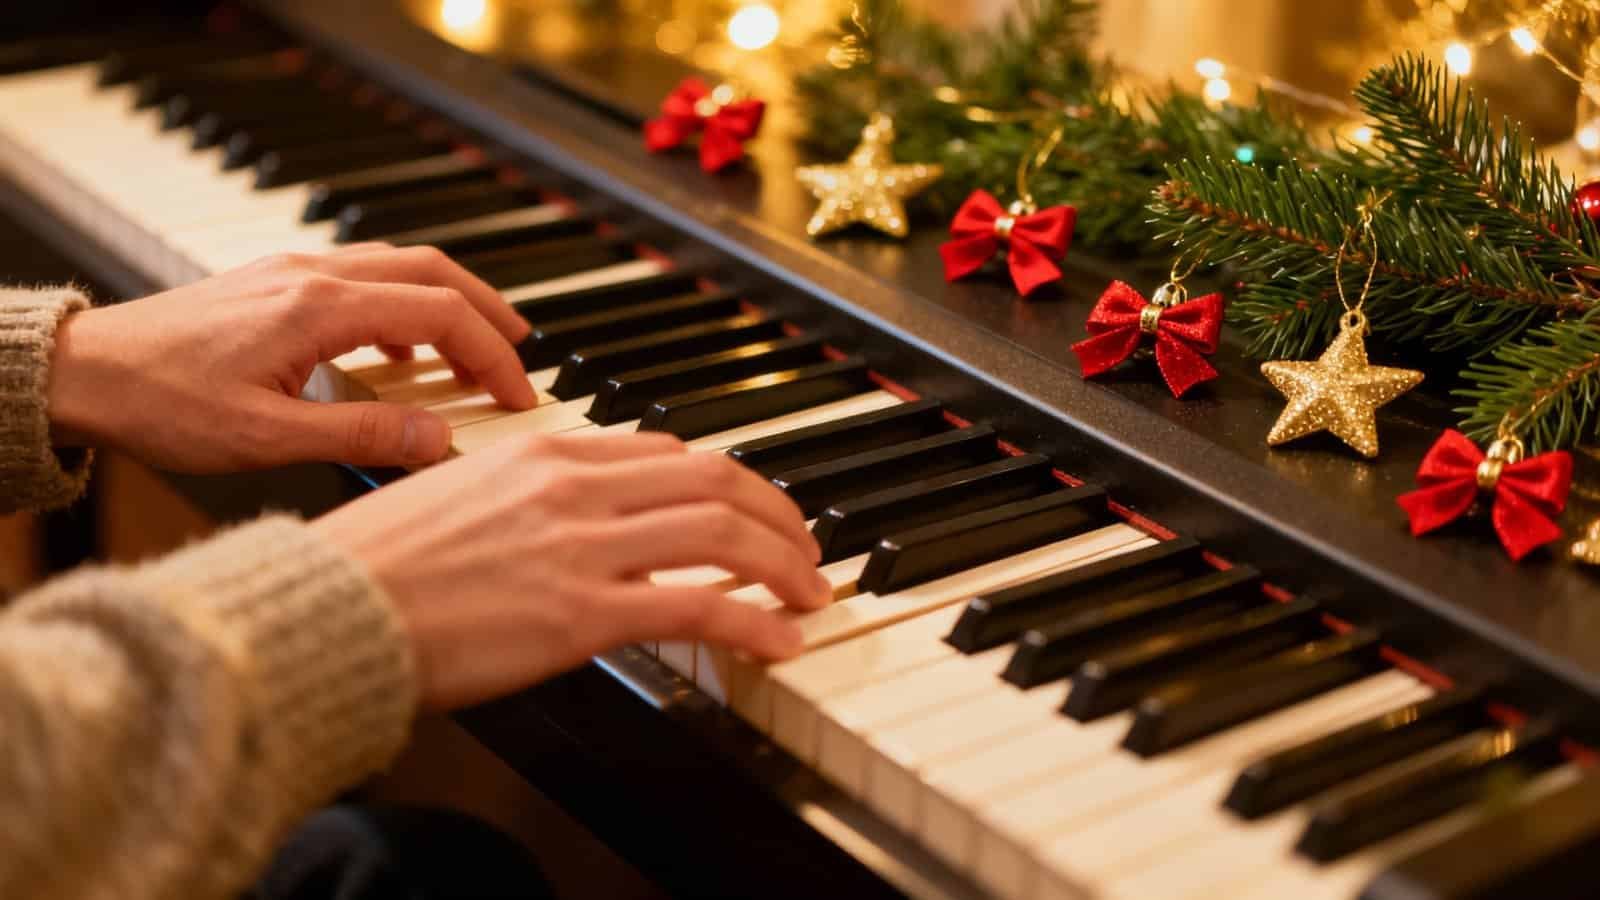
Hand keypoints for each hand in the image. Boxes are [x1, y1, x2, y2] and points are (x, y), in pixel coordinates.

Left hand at [46, 245, 536, 471]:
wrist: (81, 372)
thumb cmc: (160, 403)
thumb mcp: (266, 437)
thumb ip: (361, 433)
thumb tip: (438, 439)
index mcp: (320, 307)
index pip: (442, 315)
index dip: (493, 356)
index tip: (517, 396)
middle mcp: (313, 274)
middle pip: (433, 270)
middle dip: (489, 313)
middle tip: (522, 356)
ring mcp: (292, 271)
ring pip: (399, 266)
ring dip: (449, 302)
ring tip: (474, 351)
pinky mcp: (274, 282)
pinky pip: (362, 276)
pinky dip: (403, 303)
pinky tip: (399, 346)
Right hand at [312, 431, 828, 709]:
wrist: (326, 609)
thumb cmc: (372, 564)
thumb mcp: (457, 497)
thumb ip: (526, 500)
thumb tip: (567, 524)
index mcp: (544, 450)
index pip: (667, 451)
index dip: (726, 481)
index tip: (749, 507)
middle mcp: (574, 484)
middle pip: (715, 478)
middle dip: (777, 512)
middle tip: (804, 545)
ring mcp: (582, 545)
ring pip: (723, 533)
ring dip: (784, 563)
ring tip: (809, 592)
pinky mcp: (583, 612)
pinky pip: (699, 606)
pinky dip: (754, 621)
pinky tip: (780, 641)